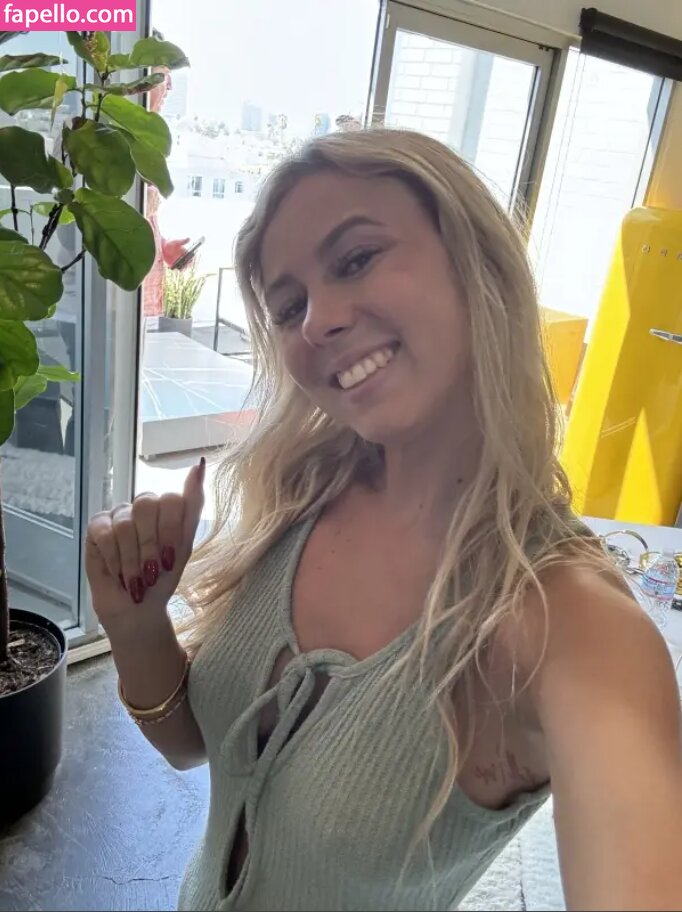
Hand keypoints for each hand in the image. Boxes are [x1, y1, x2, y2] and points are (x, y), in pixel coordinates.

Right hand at [85, 458, 204, 630]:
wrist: (138, 608)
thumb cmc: (163, 578)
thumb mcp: (185, 545)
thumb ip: (193, 504)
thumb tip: (199, 464)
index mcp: (168, 507)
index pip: (171, 498)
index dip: (169, 530)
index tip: (169, 558)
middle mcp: (143, 505)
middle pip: (146, 505)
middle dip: (149, 546)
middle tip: (151, 571)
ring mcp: (119, 514)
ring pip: (125, 524)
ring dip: (131, 560)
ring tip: (135, 578)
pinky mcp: (96, 526)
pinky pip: (104, 533)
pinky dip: (114, 558)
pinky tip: (118, 573)